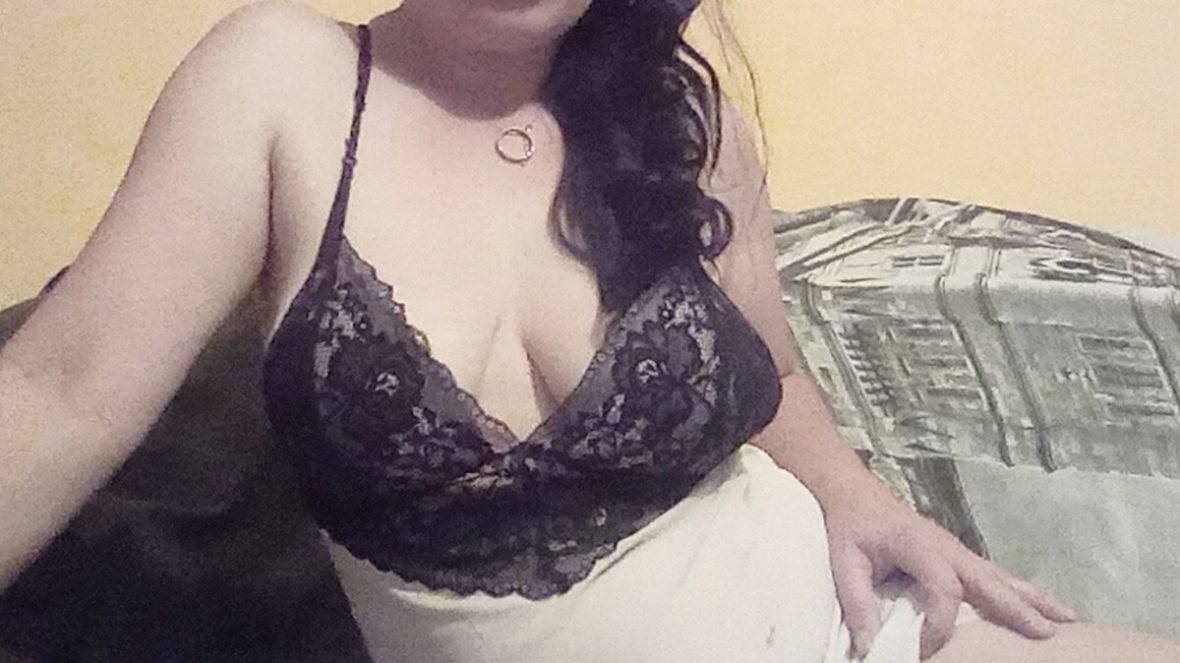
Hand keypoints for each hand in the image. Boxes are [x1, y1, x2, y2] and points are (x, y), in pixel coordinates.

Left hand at [817, 481, 1077, 659]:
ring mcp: (957, 550)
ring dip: (1033, 597)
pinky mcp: (959, 556)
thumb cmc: (851, 527)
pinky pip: (995, 576)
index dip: (939, 623)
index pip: (943, 588)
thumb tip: (868, 647)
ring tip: (1070, 619)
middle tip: (1048, 632)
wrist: (855, 494)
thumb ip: (856, 602)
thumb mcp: (843, 562)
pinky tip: (1045, 606)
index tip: (926, 649)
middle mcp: (946, 546)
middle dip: (1017, 606)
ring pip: (1001, 576)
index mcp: (919, 545)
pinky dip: (1022, 591)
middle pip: (988, 579)